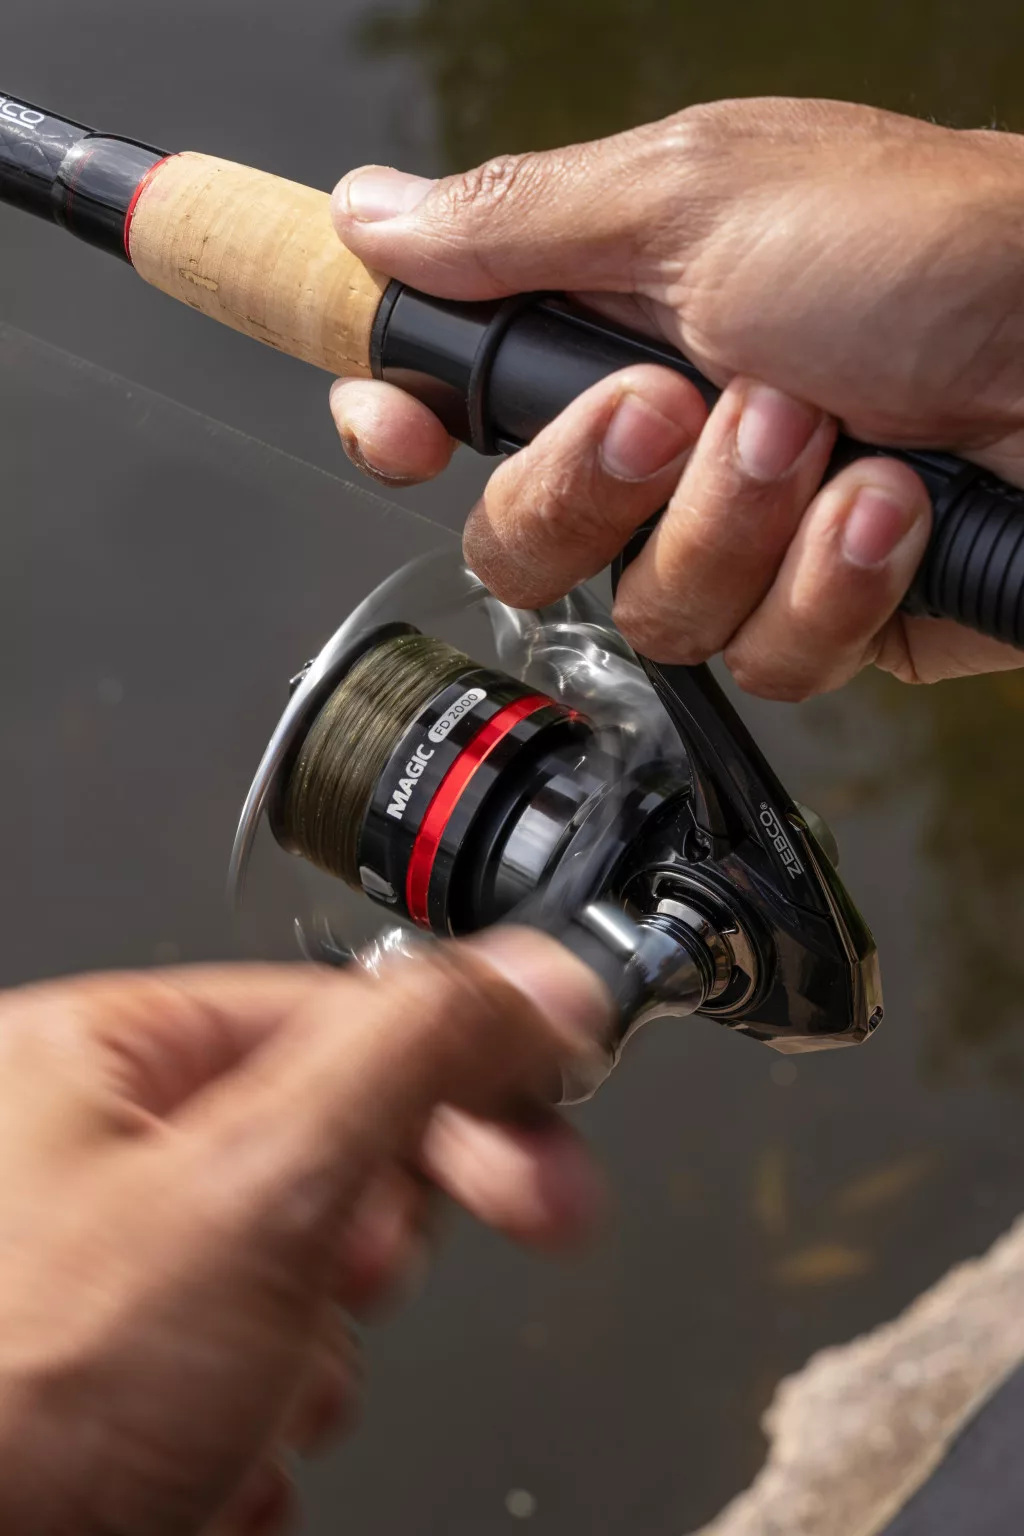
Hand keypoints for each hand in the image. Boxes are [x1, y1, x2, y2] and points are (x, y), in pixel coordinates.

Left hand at [0, 934, 608, 1535]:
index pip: (345, 1019)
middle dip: (363, 1245)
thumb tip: (538, 978)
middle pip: (321, 1156)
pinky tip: (202, 1468)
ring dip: (299, 1365)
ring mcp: (97, 1284)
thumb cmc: (18, 1402)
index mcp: (102, 1060)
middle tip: (374, 1284)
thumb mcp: (261, 1187)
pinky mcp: (108, 1392)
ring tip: (233, 1407)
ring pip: (289, 1290)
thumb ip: (417, 1055)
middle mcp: (88, 1158)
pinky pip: (239, 1381)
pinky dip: (248, 1436)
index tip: (551, 1131)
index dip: (468, 1074)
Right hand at [329, 98, 1023, 698]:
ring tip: (834, 433)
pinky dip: (832, 579)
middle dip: (601, 484)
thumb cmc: (929, 248)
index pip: (449, 406)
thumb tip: (373, 214)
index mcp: (614, 332)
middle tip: (687, 402)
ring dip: (741, 520)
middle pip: (523, 544)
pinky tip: (891, 507)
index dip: (402, 429)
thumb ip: (518, 226)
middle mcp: (665, 448)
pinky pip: (764, 655)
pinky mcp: (819, 616)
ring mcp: (741, 540)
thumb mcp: (697, 200)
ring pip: (651, 612)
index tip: (408, 434)